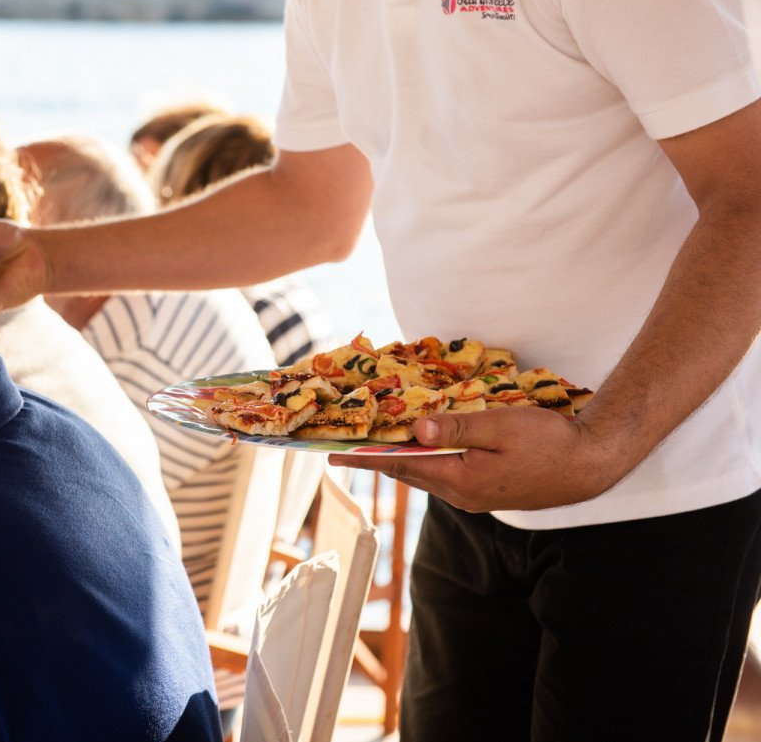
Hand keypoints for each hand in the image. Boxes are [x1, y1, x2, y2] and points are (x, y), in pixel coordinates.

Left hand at [328, 408, 621, 511]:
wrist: (590, 466)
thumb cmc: (549, 441)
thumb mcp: (500, 427)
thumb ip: (456, 428)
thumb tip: (413, 429)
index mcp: (459, 481)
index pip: (400, 466)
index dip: (365, 457)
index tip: (333, 455)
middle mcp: (461, 495)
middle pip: (408, 473)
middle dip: (375, 459)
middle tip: (344, 449)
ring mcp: (475, 497)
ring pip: (427, 474)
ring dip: (400, 460)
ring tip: (374, 446)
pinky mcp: (487, 492)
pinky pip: (445, 475)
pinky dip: (426, 461)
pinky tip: (421, 448)